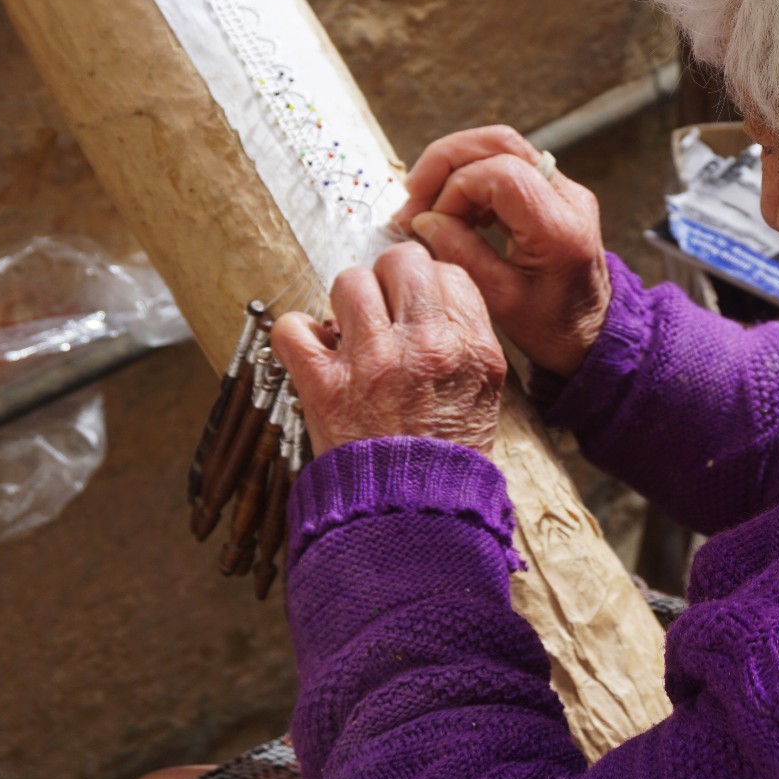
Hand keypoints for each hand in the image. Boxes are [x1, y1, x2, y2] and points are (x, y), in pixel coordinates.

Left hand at [272, 242, 505, 455]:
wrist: (414, 516)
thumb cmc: (448, 457)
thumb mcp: (484, 392)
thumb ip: (466, 339)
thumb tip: (434, 297)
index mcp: (471, 346)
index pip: (447, 273)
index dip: (426, 284)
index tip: (414, 303)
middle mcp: (425, 345)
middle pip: (401, 262)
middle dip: (388, 280)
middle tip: (382, 309)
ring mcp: (372, 362)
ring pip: (349, 281)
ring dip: (346, 303)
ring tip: (349, 331)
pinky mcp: (324, 385)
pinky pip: (293, 327)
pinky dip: (295, 335)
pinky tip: (313, 351)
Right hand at [393, 126, 609, 378]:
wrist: (592, 332)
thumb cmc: (553, 326)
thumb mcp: (501, 302)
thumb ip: (462, 255)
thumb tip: (424, 220)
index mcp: (560, 229)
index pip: (501, 174)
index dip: (455, 189)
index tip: (430, 222)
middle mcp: (569, 197)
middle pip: (500, 143)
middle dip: (446, 161)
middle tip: (413, 196)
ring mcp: (563, 189)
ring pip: (500, 146)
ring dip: (454, 167)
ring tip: (426, 206)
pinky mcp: (552, 191)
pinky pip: (505, 163)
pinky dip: (470, 177)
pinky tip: (452, 210)